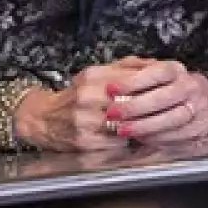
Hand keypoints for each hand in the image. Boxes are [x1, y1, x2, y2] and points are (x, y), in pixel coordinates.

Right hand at [12, 59, 150, 152]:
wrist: (44, 119)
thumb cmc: (76, 96)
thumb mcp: (96, 74)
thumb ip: (127, 67)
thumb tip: (157, 63)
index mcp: (92, 76)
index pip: (132, 80)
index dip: (151, 87)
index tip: (163, 91)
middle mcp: (86, 97)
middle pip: (131, 104)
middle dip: (148, 109)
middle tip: (159, 111)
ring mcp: (84, 121)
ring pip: (127, 126)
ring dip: (138, 127)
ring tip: (142, 125)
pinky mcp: (85, 143)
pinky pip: (118, 144)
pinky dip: (125, 142)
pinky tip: (125, 138)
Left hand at [105, 60, 207, 145]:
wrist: (205, 98)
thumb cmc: (169, 86)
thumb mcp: (154, 74)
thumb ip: (134, 76)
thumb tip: (111, 86)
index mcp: (176, 70)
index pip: (156, 73)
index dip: (133, 82)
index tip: (110, 89)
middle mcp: (190, 87)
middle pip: (163, 98)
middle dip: (135, 107)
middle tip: (112, 114)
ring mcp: (198, 108)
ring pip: (172, 119)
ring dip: (145, 127)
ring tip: (123, 130)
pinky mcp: (201, 128)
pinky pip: (178, 136)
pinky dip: (158, 139)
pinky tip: (141, 139)